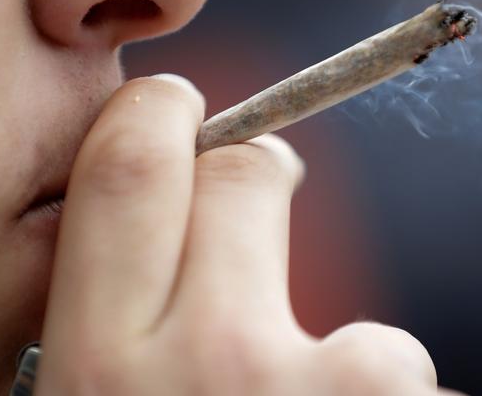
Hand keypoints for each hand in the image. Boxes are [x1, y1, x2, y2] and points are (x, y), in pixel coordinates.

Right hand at [35, 74, 462, 394]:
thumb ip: (95, 322)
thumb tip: (119, 235)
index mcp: (97, 367)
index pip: (129, 172)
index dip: (156, 118)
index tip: (174, 114)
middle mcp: (204, 365)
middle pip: (243, 171)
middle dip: (249, 163)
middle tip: (257, 183)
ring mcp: (307, 387)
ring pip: (331, 269)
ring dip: (319, 317)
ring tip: (301, 385)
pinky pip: (386, 357)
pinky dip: (364, 384)